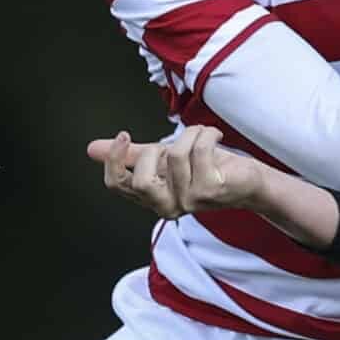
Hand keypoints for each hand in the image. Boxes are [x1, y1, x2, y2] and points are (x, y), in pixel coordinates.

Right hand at [86, 126, 262, 217]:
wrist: (247, 180)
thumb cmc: (206, 168)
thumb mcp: (163, 158)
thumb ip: (131, 155)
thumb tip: (92, 148)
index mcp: (151, 197)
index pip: (117, 185)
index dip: (114, 159)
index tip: (124, 135)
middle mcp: (167, 205)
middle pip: (141, 179)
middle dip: (155, 151)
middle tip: (175, 145)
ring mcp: (189, 201)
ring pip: (174, 154)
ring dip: (190, 134)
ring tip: (202, 136)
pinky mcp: (210, 191)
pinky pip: (199, 149)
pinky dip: (207, 133)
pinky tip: (215, 136)